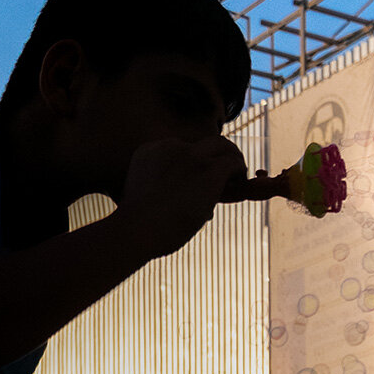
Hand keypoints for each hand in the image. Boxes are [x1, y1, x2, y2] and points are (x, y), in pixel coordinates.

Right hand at [116, 135, 247, 258]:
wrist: (134, 230)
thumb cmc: (136, 228)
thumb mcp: (141, 202)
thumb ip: (161, 195)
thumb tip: (192, 209)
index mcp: (150, 151)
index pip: (182, 149)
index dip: (195, 163)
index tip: (200, 179)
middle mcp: (170, 146)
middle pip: (205, 143)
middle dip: (217, 156)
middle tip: (226, 174)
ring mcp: (190, 156)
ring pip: (223, 147)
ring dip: (232, 160)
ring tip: (237, 178)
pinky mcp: (208, 169)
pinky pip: (233, 163)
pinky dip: (239, 172)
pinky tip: (239, 187)